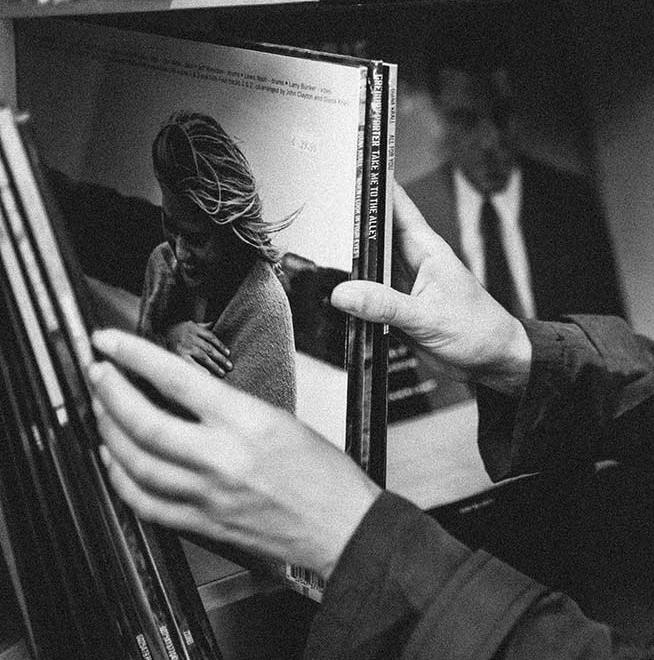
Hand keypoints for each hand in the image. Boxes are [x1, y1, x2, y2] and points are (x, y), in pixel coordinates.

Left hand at [88, 329, 381, 578]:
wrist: (344, 525)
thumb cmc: (326, 474)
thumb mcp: (283, 421)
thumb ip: (231, 409)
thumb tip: (183, 391)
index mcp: (249, 423)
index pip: (177, 379)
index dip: (135, 355)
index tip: (110, 341)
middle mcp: (223, 458)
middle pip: (144, 422)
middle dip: (109, 392)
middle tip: (97, 372)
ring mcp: (208, 494)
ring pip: (135, 463)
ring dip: (108, 433)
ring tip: (101, 412)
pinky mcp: (203, 524)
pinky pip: (145, 503)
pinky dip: (120, 481)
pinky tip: (113, 464)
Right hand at [162, 321, 231, 376]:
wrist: (156, 332)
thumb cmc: (175, 331)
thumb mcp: (188, 325)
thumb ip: (201, 326)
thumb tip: (213, 323)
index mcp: (195, 328)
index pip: (212, 337)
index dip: (221, 346)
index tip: (228, 354)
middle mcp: (191, 337)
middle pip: (210, 348)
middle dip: (221, 358)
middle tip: (230, 366)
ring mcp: (185, 346)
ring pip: (204, 356)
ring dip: (214, 365)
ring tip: (222, 373)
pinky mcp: (178, 354)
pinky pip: (191, 363)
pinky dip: (200, 369)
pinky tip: (207, 375)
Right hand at [331, 183, 530, 395]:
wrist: (490, 359)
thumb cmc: (478, 329)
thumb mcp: (428, 316)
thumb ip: (385, 305)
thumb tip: (345, 293)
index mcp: (426, 249)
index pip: (396, 205)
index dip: (373, 184)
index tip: (348, 169)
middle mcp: (412, 261)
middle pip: (373, 232)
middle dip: (348, 221)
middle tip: (316, 211)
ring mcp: (402, 283)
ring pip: (367, 263)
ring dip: (347, 259)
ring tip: (315, 250)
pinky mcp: (396, 307)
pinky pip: (367, 293)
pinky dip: (352, 292)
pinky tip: (333, 291)